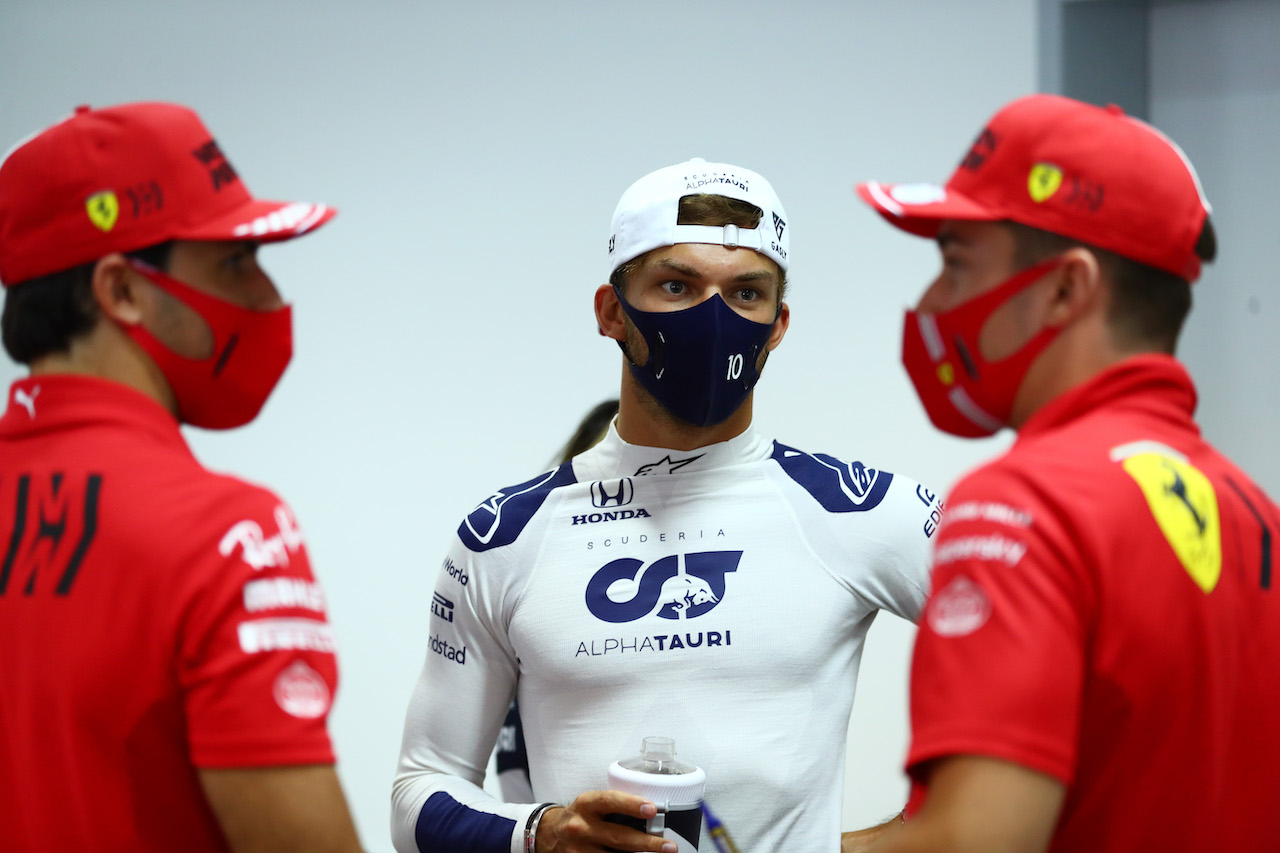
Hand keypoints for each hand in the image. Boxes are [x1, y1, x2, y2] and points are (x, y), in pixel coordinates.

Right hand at [536, 790, 676, 852]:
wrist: (549, 834)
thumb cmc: (580, 816)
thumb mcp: (592, 805)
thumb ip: (615, 808)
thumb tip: (651, 816)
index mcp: (586, 804)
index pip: (610, 801)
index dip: (631, 804)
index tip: (652, 809)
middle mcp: (581, 827)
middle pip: (618, 837)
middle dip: (647, 842)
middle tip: (669, 846)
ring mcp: (578, 850)